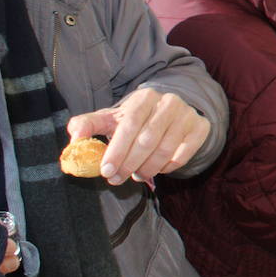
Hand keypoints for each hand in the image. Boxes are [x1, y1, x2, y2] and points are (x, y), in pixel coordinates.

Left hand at [67, 88, 210, 184]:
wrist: (171, 114)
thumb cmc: (134, 120)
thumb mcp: (110, 118)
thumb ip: (87, 125)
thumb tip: (75, 139)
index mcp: (144, 97)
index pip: (129, 125)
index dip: (116, 150)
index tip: (105, 171)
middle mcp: (169, 102)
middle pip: (147, 140)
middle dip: (129, 164)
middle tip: (116, 179)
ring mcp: (187, 115)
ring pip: (165, 150)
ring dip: (147, 169)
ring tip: (136, 176)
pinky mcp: (200, 128)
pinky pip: (183, 155)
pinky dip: (167, 168)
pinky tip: (156, 170)